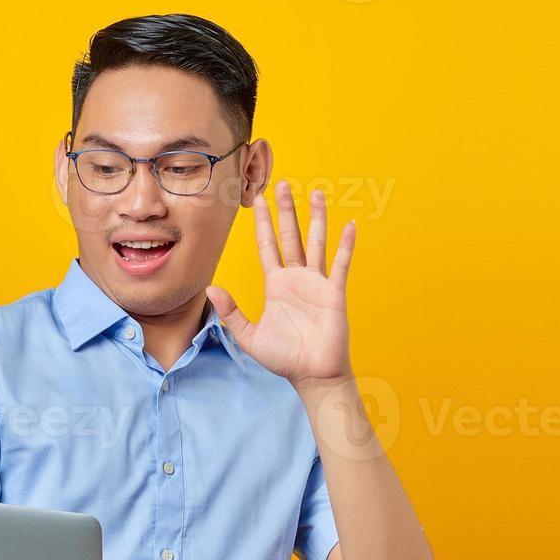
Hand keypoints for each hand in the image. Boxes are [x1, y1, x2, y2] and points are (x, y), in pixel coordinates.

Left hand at [205, 181, 355, 388]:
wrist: (312, 375)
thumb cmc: (284, 358)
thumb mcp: (250, 336)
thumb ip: (231, 312)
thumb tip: (210, 288)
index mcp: (276, 284)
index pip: (267, 246)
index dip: (262, 223)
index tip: (256, 200)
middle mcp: (296, 278)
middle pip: (290, 236)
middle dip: (286, 210)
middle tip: (281, 183)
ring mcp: (317, 283)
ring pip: (316, 242)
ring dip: (316, 218)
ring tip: (317, 192)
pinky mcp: (334, 293)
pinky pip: (341, 265)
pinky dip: (346, 246)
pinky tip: (350, 225)